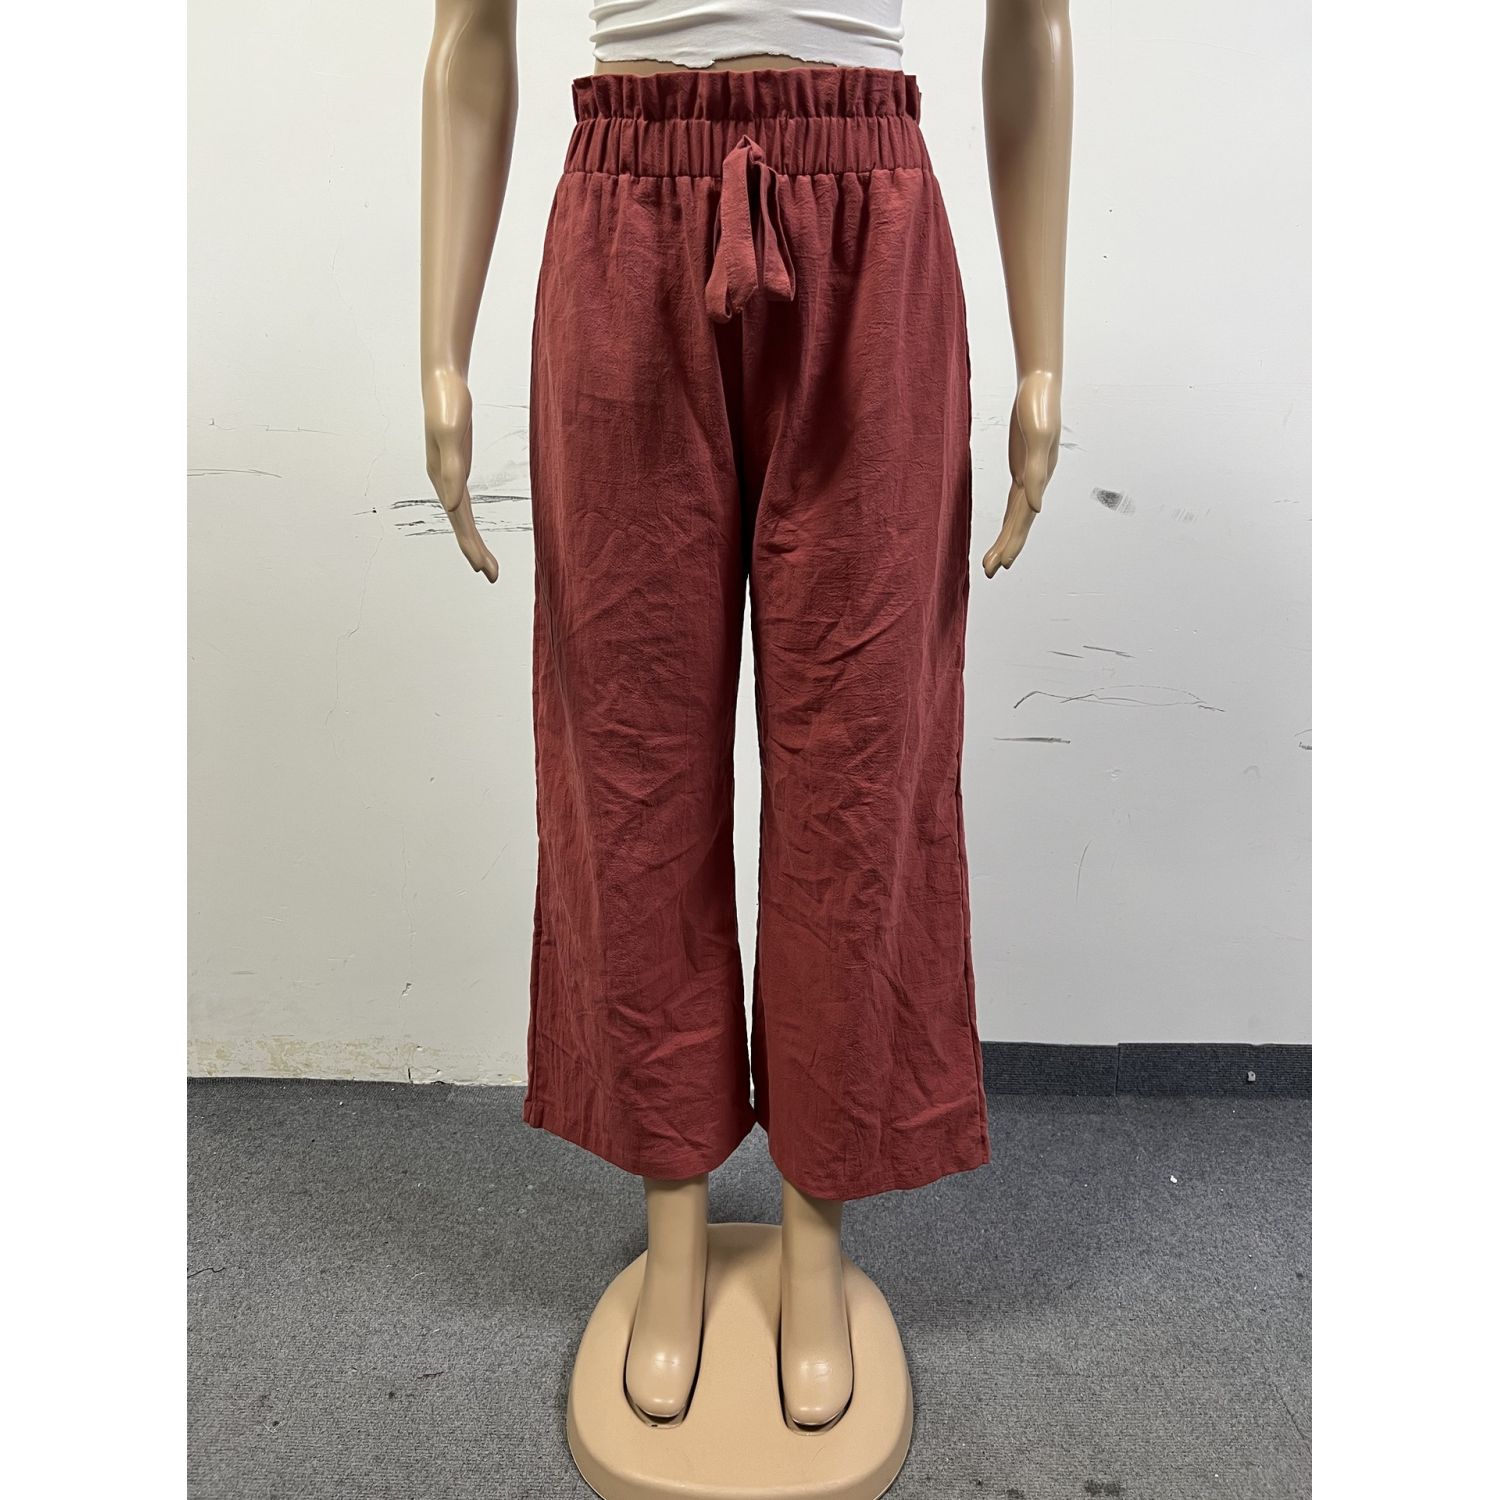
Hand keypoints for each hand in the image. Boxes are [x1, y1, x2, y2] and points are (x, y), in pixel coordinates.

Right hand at [423, 367, 498, 582]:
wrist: (443, 380)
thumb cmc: (447, 403)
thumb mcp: (452, 435)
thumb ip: (452, 470)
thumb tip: (455, 506)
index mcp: (442, 477)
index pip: (460, 520)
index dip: (471, 545)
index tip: (482, 568)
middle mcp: (444, 480)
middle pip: (461, 524)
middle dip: (475, 551)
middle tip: (491, 576)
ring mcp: (450, 474)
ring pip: (462, 515)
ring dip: (473, 539)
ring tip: (486, 562)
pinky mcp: (458, 465)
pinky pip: (464, 500)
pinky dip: (469, 518)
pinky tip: (472, 526)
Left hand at [982, 369, 1060, 575]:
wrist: (1040, 384)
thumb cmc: (1039, 407)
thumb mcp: (1037, 437)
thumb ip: (1037, 472)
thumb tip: (1035, 507)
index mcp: (1038, 477)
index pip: (1024, 517)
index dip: (1013, 541)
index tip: (1002, 563)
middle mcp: (1035, 481)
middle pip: (1020, 522)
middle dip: (1006, 548)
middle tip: (990, 572)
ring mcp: (1029, 474)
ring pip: (1017, 514)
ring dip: (1006, 538)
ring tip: (991, 561)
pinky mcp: (1022, 466)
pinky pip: (1015, 499)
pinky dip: (1010, 517)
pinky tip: (1006, 528)